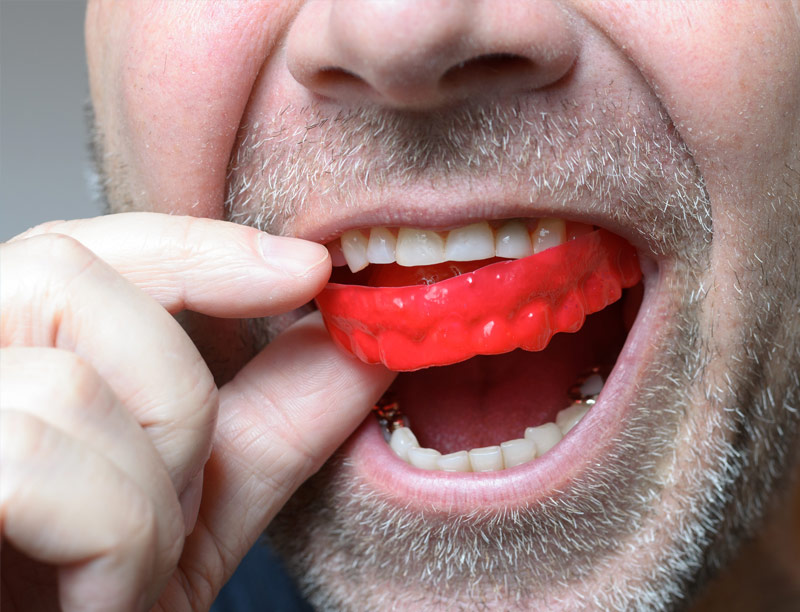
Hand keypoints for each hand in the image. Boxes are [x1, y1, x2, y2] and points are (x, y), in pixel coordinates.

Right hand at [0, 213, 394, 610]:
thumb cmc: (82, 602)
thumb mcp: (192, 507)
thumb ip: (270, 420)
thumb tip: (353, 349)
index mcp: (1, 359)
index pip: (80, 247)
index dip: (197, 246)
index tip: (306, 270)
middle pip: (68, 280)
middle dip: (172, 400)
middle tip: (176, 502)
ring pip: (67, 386)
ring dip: (144, 504)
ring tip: (120, 575)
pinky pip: (31, 463)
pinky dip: (109, 546)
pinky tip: (90, 601)